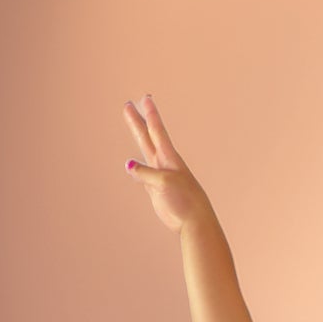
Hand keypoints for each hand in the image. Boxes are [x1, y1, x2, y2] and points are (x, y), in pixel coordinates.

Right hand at [122, 94, 210, 232]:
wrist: (194, 222)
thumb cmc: (185, 201)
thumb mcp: (164, 183)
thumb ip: (146, 173)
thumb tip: (128, 165)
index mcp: (169, 159)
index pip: (157, 132)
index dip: (151, 115)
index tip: (146, 98)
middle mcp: (164, 164)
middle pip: (147, 137)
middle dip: (138, 121)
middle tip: (127, 105)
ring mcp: (159, 176)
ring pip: (144, 151)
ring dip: (137, 136)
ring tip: (130, 123)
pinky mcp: (155, 190)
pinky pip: (142, 175)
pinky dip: (135, 168)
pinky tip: (130, 165)